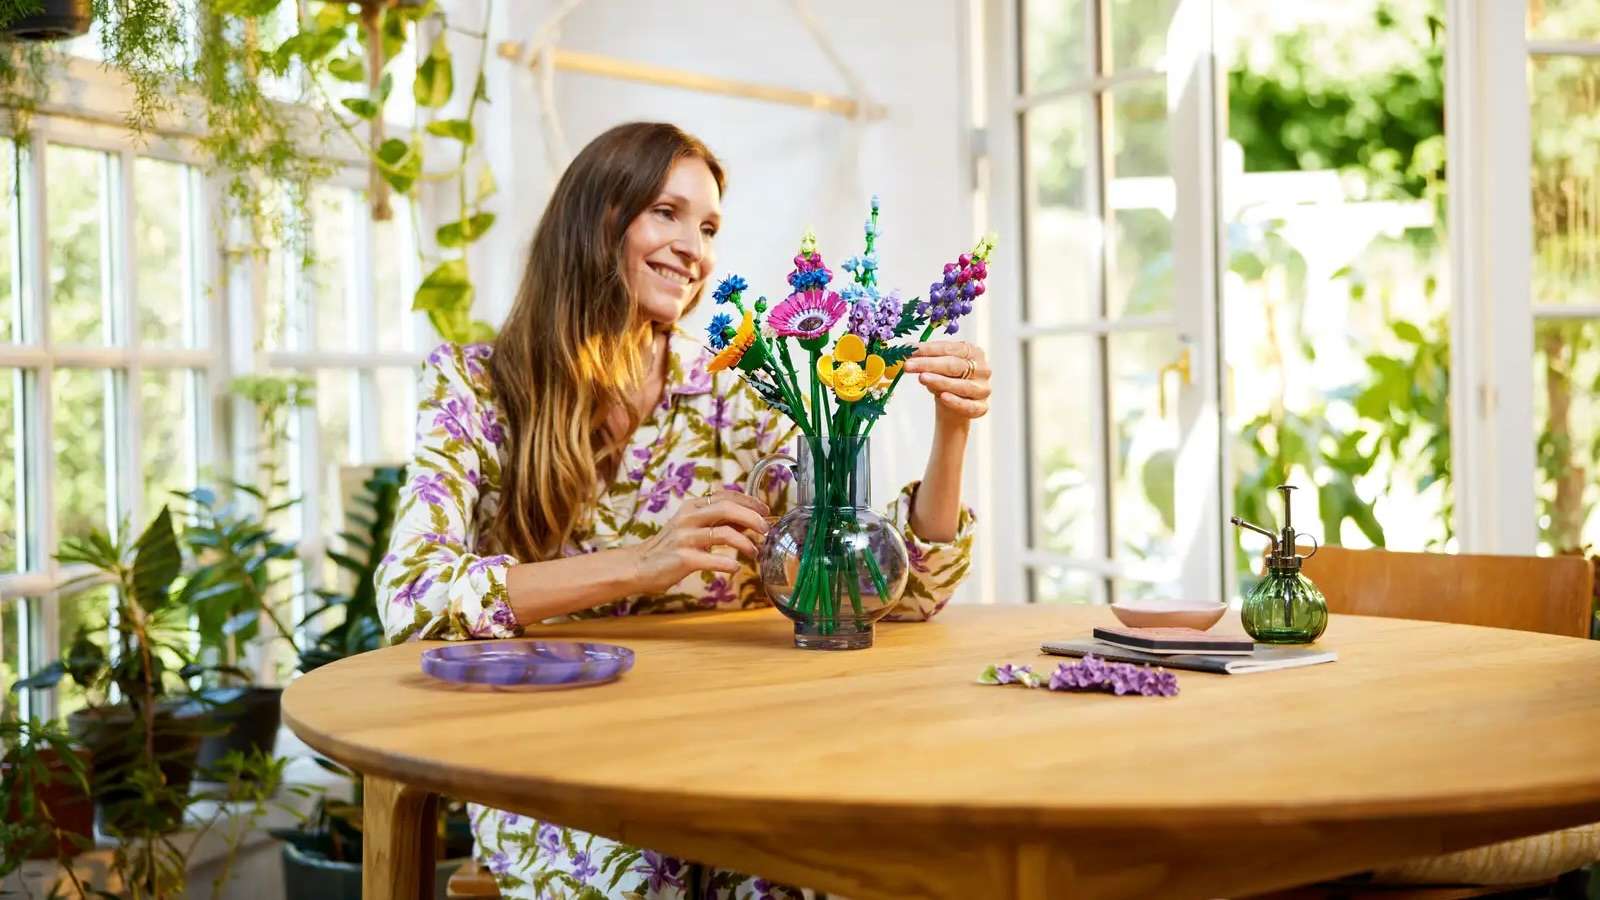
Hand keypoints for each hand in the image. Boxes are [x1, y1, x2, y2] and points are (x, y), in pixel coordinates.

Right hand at [627, 491, 770, 593]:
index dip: (749, 501)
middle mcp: (688, 518)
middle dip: (752, 518)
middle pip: (726, 509)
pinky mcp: (683, 558)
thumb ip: (717, 522)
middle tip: (765, 529)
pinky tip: (735, 568)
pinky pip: (712, 559)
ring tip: (754, 552)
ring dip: (745, 543)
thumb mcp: (692, 527)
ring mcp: (685, 538)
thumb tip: (749, 520)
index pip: (725, 495)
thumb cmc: (669, 547)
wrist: (638, 566)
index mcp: (691, 507)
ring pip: (723, 533)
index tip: (765, 510)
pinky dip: (728, 564)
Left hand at [902, 340, 991, 422]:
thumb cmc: (945, 380)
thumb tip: (907, 349)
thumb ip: (926, 358)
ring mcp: (983, 389)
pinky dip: (955, 401)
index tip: (909, 350)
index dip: (929, 349)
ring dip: (940, 381)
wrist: (953, 407)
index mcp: (973, 352)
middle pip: (955, 365)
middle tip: (908, 365)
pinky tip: (943, 397)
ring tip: (921, 378)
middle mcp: (982, 369)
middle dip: (929, 364)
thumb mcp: (936, 367)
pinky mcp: (982, 407)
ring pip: (962, 385)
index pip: (950, 348)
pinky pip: (968, 406)